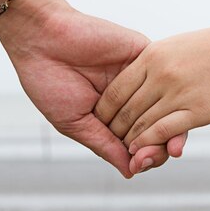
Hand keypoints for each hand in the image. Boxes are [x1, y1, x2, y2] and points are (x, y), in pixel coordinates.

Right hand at [0, 0, 185, 177]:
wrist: (42, 38)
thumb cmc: (49, 81)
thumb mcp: (75, 123)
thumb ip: (105, 145)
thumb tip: (131, 172)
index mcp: (112, 115)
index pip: (138, 140)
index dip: (144, 156)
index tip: (139, 166)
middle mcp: (130, 97)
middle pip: (158, 126)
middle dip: (158, 146)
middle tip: (151, 158)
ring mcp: (139, 76)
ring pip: (166, 105)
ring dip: (167, 127)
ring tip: (161, 144)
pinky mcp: (144, 55)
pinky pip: (165, 79)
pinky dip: (166, 99)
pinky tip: (162, 116)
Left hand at [94, 21, 209, 154]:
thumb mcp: (174, 47)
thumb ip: (152, 63)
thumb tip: (136, 78)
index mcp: (151, 56)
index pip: (116, 89)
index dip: (105, 109)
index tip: (101, 120)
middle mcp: (160, 74)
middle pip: (125, 109)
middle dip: (113, 128)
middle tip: (108, 140)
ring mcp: (179, 92)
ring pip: (140, 123)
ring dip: (128, 140)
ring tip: (122, 149)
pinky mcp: (198, 110)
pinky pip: (162, 130)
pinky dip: (146, 142)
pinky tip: (139, 150)